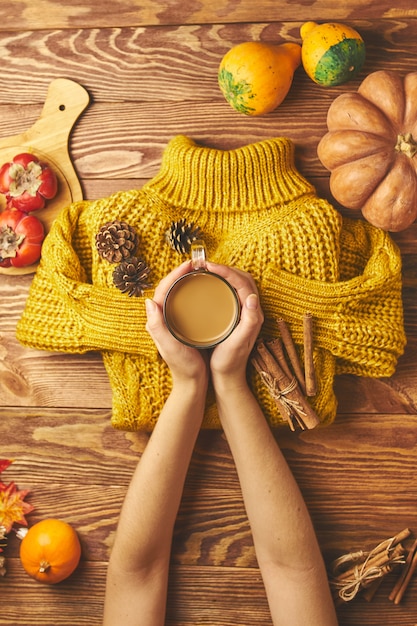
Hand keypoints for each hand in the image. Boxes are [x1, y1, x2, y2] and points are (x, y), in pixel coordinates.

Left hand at [145, 261, 207, 383]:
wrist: (193, 383)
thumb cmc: (183, 367)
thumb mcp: (170, 347)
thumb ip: (158, 327)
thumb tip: (149, 301)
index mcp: (157, 319)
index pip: (163, 289)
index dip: (175, 273)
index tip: (190, 264)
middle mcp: (163, 318)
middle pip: (170, 288)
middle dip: (181, 273)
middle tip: (197, 263)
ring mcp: (173, 321)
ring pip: (178, 294)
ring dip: (187, 280)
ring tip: (201, 271)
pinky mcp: (184, 325)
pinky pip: (186, 302)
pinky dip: (193, 292)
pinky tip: (205, 289)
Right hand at [207, 263, 263, 385]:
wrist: (228, 377)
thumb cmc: (230, 362)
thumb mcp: (238, 343)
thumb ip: (249, 321)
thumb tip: (253, 297)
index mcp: (253, 314)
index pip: (242, 282)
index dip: (226, 271)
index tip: (209, 266)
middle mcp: (251, 311)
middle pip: (241, 279)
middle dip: (225, 268)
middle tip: (205, 265)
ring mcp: (244, 313)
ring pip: (236, 284)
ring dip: (223, 274)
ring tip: (205, 271)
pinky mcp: (236, 316)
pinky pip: (231, 292)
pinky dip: (221, 283)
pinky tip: (208, 286)